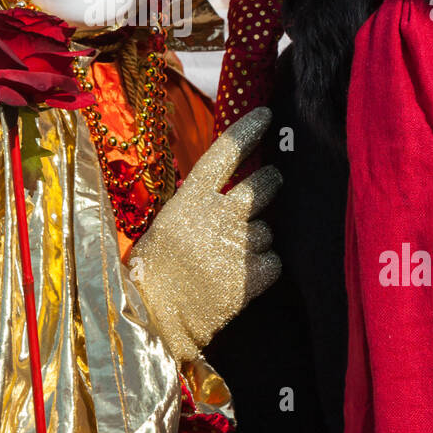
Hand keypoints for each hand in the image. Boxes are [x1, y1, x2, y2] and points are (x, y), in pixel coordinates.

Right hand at [127, 107, 281, 362]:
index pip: (225, 151)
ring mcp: (240, 243)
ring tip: (232, 254)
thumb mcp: (170, 223)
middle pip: (263, 183)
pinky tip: (242, 275)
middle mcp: (219, 214)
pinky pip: (274, 258)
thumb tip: (234, 184)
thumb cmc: (158, 269)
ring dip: (258, 236)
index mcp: (191, 198)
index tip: (267, 115)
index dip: (248, 130)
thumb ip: (201, 202)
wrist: (158, 318)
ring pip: (268, 226)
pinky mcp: (256, 273)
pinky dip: (264, 266)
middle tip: (269, 185)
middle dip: (270, 182)